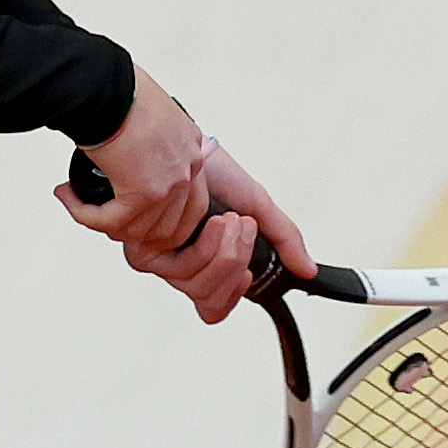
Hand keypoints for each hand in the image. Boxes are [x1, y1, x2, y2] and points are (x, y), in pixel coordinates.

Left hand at [57, 84, 316, 325]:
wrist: (181, 142)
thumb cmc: (209, 167)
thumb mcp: (256, 203)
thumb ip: (282, 237)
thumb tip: (307, 269)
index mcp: (201, 259)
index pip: (212, 305)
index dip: (231, 295)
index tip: (248, 272)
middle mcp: (176, 262)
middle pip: (207, 295)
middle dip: (234, 260)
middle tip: (242, 227)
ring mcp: (157, 256)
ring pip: (194, 284)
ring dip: (222, 250)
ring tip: (228, 218)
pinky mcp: (140, 245)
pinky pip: (178, 268)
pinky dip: (205, 243)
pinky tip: (211, 218)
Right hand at [60, 69, 210, 251]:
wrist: (104, 85)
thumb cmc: (117, 88)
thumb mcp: (146, 113)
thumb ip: (147, 139)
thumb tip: (126, 157)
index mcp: (190, 148)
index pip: (190, 202)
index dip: (157, 215)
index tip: (129, 212)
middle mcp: (187, 167)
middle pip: (170, 225)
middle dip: (133, 229)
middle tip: (104, 218)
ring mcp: (170, 183)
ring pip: (139, 230)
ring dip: (103, 222)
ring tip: (80, 204)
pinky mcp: (144, 193)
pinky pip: (112, 222)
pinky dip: (86, 216)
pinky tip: (70, 199)